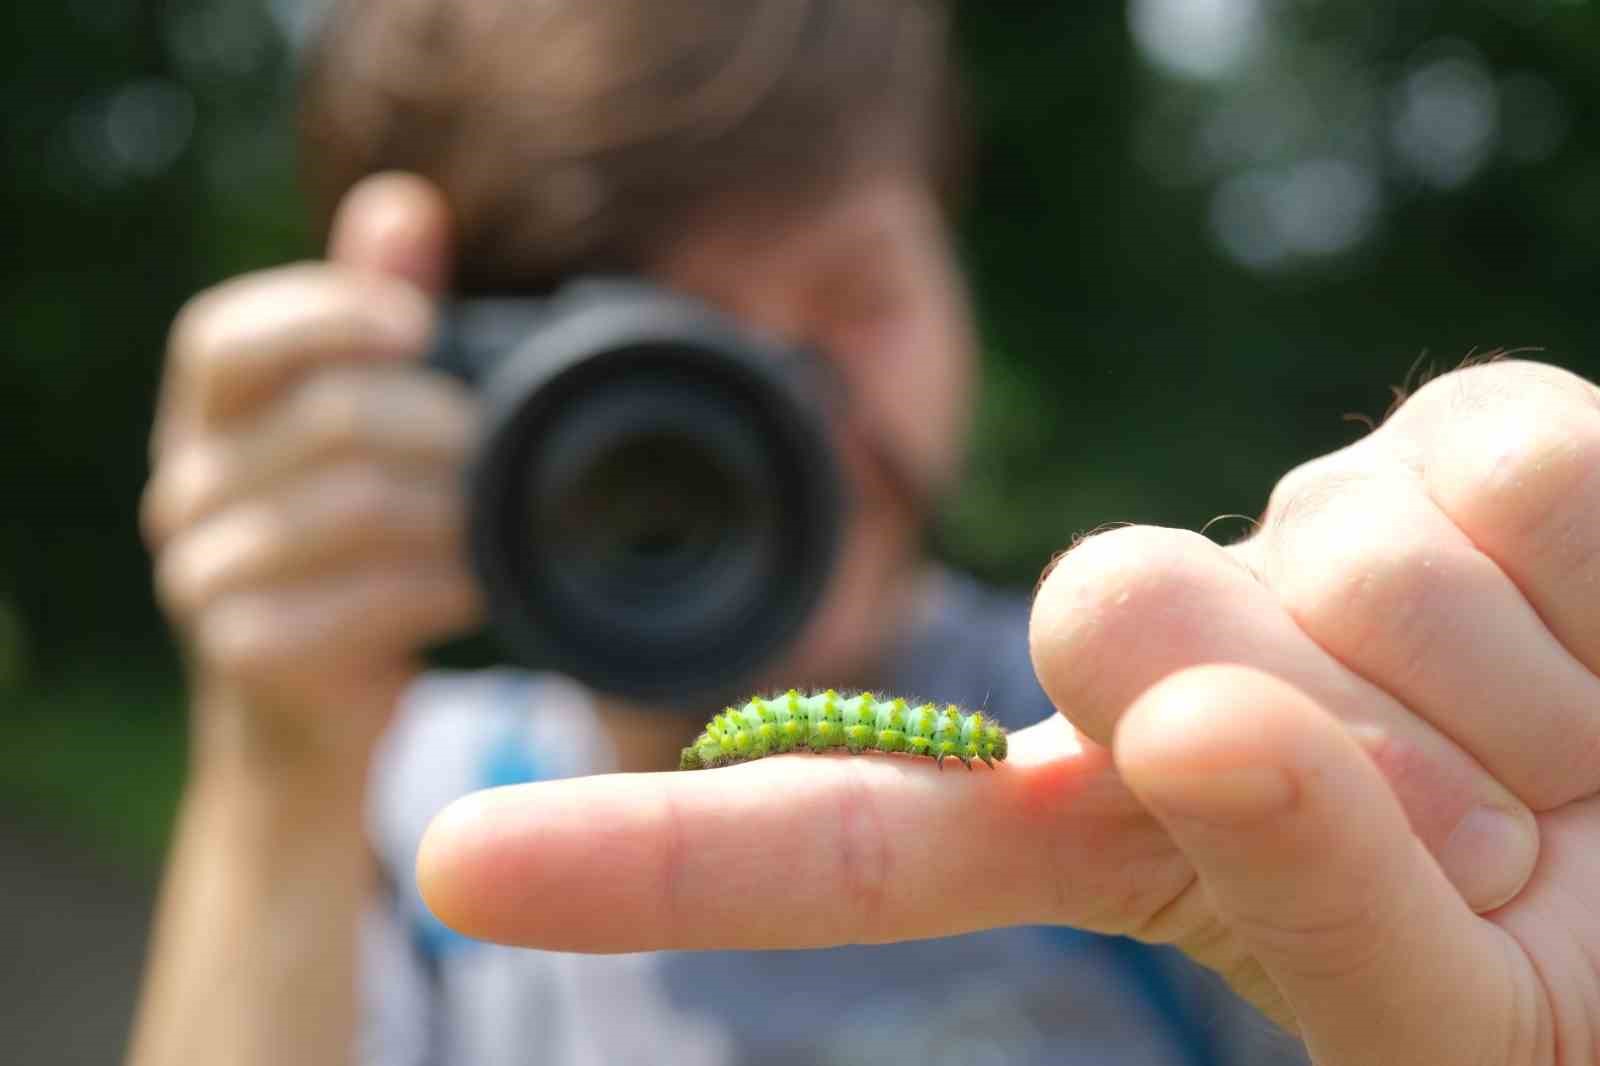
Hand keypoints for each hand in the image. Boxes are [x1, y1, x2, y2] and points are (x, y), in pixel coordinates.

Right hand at [142, 174, 480, 769]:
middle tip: (505, 445)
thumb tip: (404, 203)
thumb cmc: (354, 543)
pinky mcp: (244, 651)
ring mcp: (202, 575)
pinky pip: (356, 604)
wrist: (313, 708)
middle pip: (322, 420)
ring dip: (451, 510)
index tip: (417, 322)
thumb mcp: (365, 422)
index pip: (225, 336)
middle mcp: (185, 485)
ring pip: (347, 510)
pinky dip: (436, 588)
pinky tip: (475, 585)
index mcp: (209, 411)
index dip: (321, 314)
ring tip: (506, 517)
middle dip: (439, 426)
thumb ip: (377, 312)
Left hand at [415, 359, 1599, 1064]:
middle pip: (1099, 619)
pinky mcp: (1459, 435)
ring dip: (1496, 701)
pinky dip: (1598, 600)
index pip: (864, 838)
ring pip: (1314, 560)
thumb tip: (1189, 704)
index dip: (658, 858)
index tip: (459, 859)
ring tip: (1580, 753)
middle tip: (1490, 824)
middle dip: (1312, 739)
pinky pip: (1493, 483)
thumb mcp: (1462, 1008)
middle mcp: (1186, 656)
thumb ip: (1302, 898)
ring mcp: (1310, 531)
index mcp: (1132, 827)